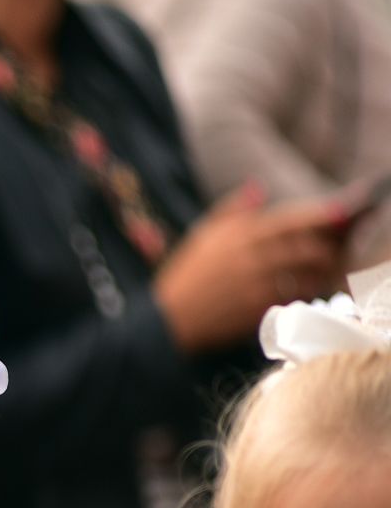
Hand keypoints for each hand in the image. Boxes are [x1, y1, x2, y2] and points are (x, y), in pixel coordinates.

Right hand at [155, 185, 346, 353]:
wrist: (167, 320)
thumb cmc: (184, 277)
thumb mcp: (201, 235)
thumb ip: (231, 210)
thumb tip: (257, 188)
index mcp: (238, 234)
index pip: (290, 220)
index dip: (320, 216)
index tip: (340, 212)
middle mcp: (250, 257)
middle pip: (306, 248)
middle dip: (326, 248)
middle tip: (333, 250)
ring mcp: (255, 284)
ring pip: (304, 273)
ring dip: (321, 270)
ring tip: (324, 269)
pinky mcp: (257, 308)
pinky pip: (293, 296)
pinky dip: (305, 291)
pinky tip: (305, 289)